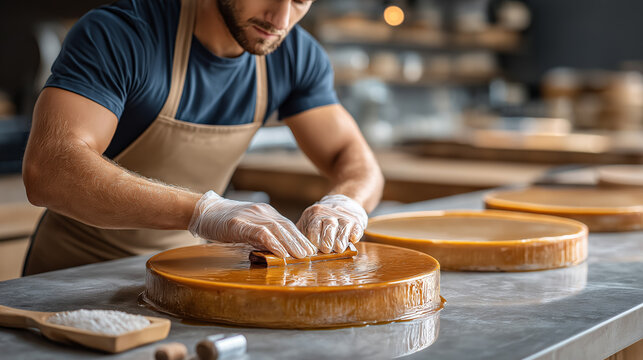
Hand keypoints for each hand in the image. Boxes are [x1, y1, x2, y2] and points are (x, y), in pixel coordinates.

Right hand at [188, 191, 316, 257]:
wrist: (202, 211)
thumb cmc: (224, 222)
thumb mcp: (247, 227)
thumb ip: (261, 236)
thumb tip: (277, 250)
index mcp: (265, 212)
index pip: (288, 225)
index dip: (300, 237)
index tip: (310, 250)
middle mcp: (262, 212)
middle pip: (286, 227)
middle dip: (300, 241)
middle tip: (311, 255)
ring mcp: (251, 216)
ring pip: (277, 229)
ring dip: (291, 244)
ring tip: (301, 256)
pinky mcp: (239, 223)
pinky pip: (261, 233)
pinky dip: (273, 243)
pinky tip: (281, 253)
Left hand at [296, 194, 367, 253]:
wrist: (342, 204)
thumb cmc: (320, 220)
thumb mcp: (307, 222)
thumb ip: (300, 235)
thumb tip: (293, 252)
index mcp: (315, 213)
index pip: (314, 226)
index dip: (314, 239)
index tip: (314, 250)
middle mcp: (330, 212)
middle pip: (329, 225)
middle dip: (327, 239)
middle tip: (326, 250)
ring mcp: (344, 216)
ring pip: (343, 226)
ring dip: (341, 239)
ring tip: (339, 249)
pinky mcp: (357, 220)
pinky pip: (356, 227)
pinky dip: (354, 234)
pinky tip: (352, 240)